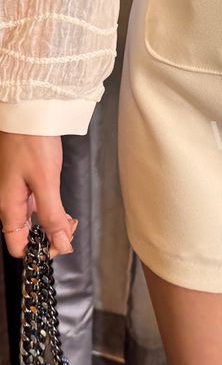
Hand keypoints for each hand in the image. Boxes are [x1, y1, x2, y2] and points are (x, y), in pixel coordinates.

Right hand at [0, 134, 77, 258]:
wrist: (26, 112)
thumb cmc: (32, 140)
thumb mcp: (46, 181)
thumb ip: (52, 215)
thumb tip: (61, 245)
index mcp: (9, 206)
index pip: (19, 247)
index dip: (41, 252)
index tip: (61, 243)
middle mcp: (9, 203)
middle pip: (27, 237)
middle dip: (51, 238)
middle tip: (69, 227)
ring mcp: (15, 194)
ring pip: (32, 223)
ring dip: (52, 225)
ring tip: (69, 219)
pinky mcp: (22, 184)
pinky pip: (34, 208)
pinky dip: (50, 211)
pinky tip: (62, 209)